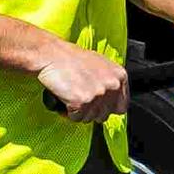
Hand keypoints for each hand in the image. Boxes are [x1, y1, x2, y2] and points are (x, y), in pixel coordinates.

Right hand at [20, 32, 134, 119]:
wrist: (52, 55)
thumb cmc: (72, 58)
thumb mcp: (100, 65)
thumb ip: (110, 82)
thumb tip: (112, 99)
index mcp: (119, 76)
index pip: (121, 107)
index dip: (107, 108)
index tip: (97, 105)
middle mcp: (112, 86)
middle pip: (104, 116)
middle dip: (91, 111)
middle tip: (79, 97)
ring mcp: (98, 94)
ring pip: (90, 118)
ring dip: (79, 112)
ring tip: (71, 94)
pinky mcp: (82, 102)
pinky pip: (76, 118)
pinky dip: (68, 112)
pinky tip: (65, 98)